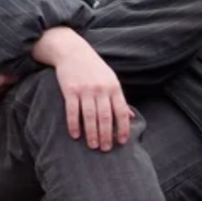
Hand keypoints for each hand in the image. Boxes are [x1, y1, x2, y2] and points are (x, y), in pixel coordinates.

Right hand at [31, 27, 129, 152]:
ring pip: (90, 116)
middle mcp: (101, 89)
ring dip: (92, 133)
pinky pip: (72, 110)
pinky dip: (73, 124)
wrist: (73, 51)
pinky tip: (75, 135)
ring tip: (93, 146)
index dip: (123, 128)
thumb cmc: (95, 69)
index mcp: (114, 88)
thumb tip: (132, 117)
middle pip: (106, 116)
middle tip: (106, 149)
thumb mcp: (111, 80)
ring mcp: (85, 90)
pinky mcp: (69, 90)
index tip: (122, 142)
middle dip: (107, 135)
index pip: (122, 111)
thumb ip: (120, 99)